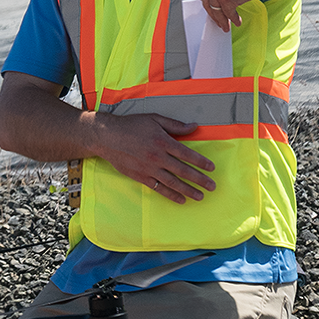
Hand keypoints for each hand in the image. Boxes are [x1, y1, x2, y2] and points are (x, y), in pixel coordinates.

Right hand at [93, 112, 215, 202]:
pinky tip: (180, 199)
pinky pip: (158, 188)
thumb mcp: (154, 119)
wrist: (107, 137)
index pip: (187, 154)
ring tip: (200, 196)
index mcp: (163, 141)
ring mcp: (149, 169)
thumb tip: (194, 126)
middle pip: (183, 171)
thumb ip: (175, 125)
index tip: (211, 168)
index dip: (201, 162)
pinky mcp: (140, 177)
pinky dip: (170, 195)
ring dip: (188, 191)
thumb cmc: (131, 125)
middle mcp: (158, 157)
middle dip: (200, 180)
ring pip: (173, 183)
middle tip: (212, 187)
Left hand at [195, 0, 269, 30]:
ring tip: (226, 25)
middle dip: (213, 13)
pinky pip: (228, 14)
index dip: (207, 2)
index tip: (212, 8)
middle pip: (206, 3)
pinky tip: (237, 21)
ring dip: (222, 20)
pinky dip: (233, 19)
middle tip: (218, 20)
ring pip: (216, 11)